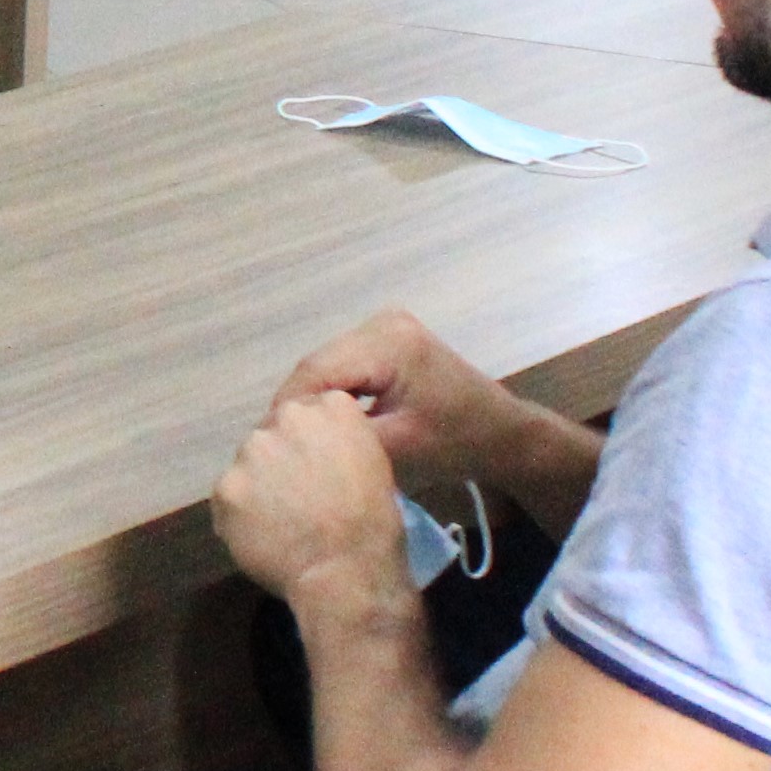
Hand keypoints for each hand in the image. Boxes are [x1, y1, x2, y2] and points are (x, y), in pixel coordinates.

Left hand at [212, 386, 413, 618]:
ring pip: (247, 464)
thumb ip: (339, 443)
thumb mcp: (373, 465)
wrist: (345, 569)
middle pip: (272, 433)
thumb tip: (316, 451)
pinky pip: (228, 496)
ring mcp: (250, 451)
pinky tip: (261, 535)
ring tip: (279, 520)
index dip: (307, 444)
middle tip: (295, 497)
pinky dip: (239, 514)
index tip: (315, 469)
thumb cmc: (373, 524)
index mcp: (332, 408)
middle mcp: (287, 417)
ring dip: (257, 486)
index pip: (306, 412)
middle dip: (279, 460)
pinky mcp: (225, 486)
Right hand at [273, 309, 516, 488]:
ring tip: (294, 438)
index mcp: (389, 343)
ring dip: (310, 401)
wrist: (502, 433)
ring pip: (325, 366)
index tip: (268, 446)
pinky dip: (330, 394)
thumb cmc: (457, 443)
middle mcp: (382, 323)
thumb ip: (342, 437)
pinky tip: (322, 422)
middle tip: (276, 446)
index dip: (287, 408)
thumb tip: (290, 441)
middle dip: (296, 406)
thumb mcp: (397, 447)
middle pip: (318, 365)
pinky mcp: (386, 339)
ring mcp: (385, 327)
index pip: (317, 371)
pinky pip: (342, 366)